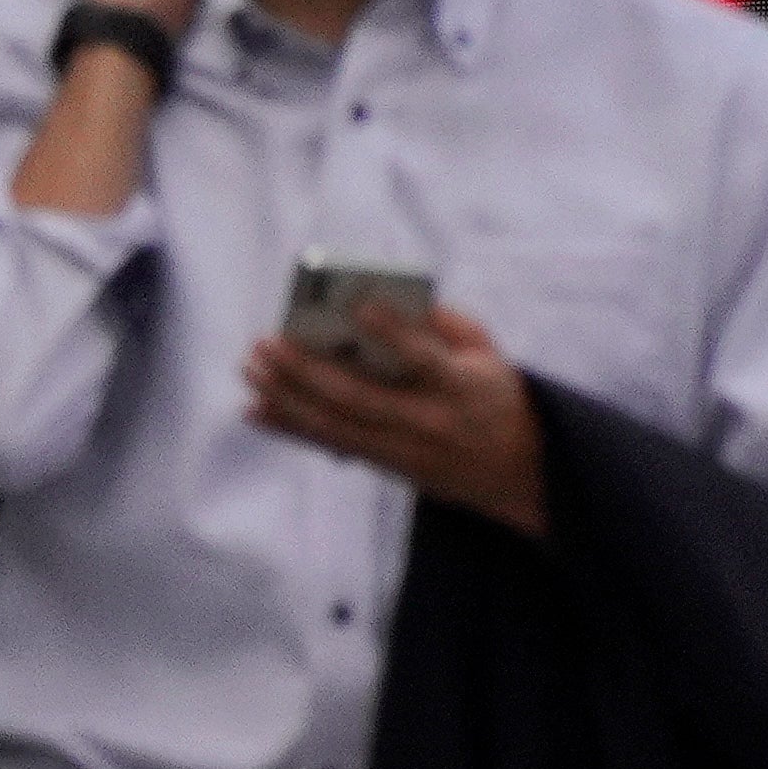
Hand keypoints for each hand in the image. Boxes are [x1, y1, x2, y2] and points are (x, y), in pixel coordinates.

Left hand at [247, 302, 547, 535]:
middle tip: (267, 343)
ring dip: (287, 398)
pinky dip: (290, 427)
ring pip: (335, 426)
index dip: (393, 333)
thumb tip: (390, 300)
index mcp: (462, 386)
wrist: (514, 468)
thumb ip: (445, 325)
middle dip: (307, 371)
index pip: (424, 359)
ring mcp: (405, 449)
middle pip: (359, 399)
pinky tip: (257, 409)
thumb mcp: (488, 353)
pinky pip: (331, 446)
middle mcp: (429, 422)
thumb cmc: (494, 394)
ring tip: (254, 367)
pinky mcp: (387, 465)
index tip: (358, 304)